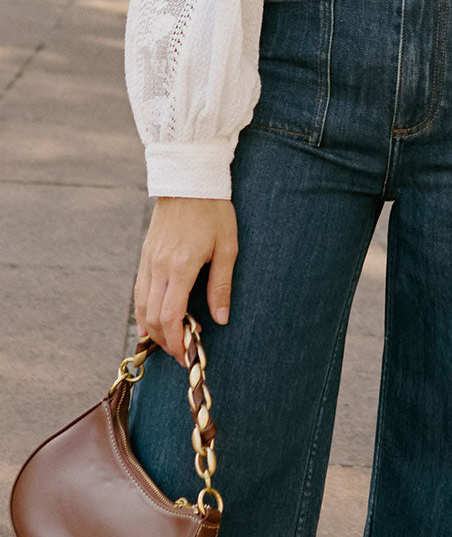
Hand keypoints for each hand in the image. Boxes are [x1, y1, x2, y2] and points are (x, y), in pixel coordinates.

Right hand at [133, 197, 238, 365]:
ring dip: (152, 329)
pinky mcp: (145, 255)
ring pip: (141, 306)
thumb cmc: (213, 212)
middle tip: (181, 354)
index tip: (188, 355)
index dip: (177, 341)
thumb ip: (221, 285)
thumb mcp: (227, 247)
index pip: (171, 316)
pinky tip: (151, 322)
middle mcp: (159, 267)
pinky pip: (139, 291)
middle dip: (165, 342)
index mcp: (181, 267)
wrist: (189, 181)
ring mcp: (148, 261)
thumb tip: (221, 319)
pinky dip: (143, 311)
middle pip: (152, 317)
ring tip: (168, 342)